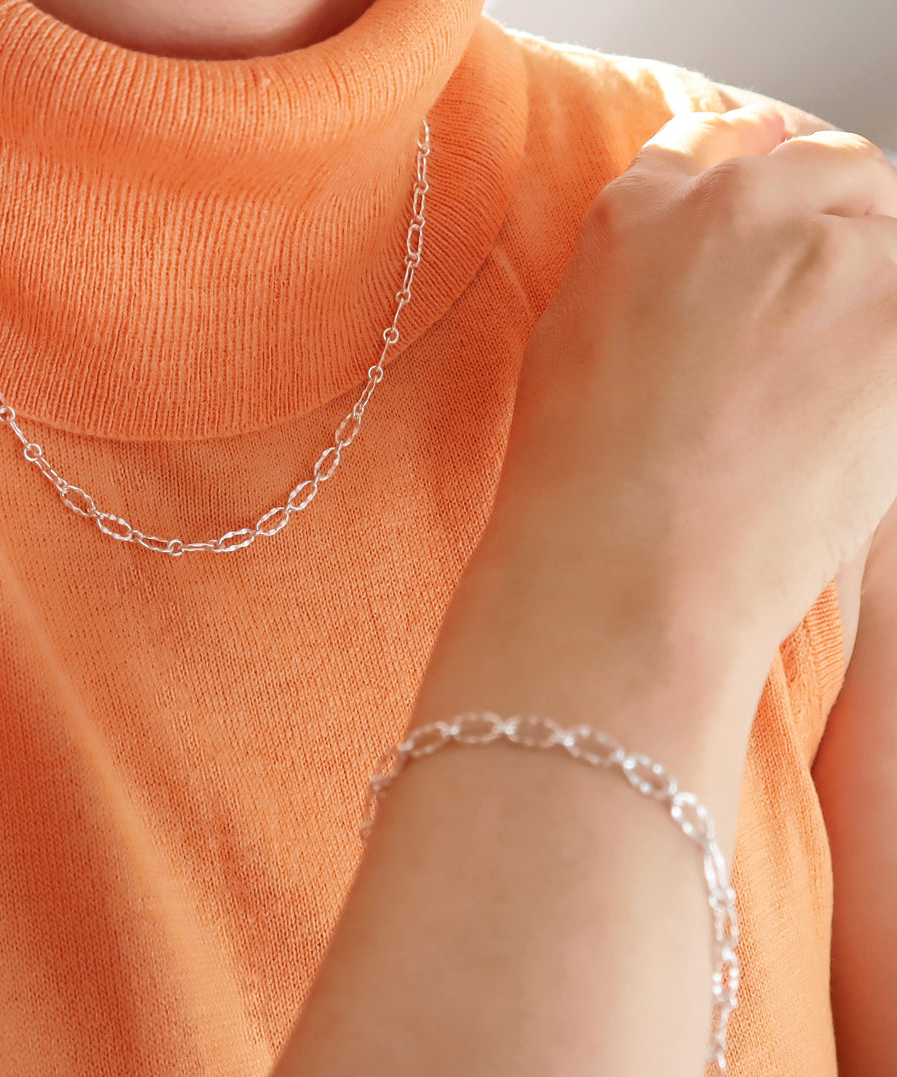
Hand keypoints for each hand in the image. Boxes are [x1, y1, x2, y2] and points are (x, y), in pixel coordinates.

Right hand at [484, 103, 896, 662]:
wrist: (626, 573)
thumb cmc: (580, 491)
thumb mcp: (572, 352)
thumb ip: (642, 276)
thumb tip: (702, 266)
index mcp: (637, 214)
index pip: (719, 143)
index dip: (760, 180)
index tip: (786, 220)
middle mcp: (732, 208)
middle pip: (832, 170)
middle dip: (838, 229)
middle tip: (825, 324)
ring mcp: (824, 253)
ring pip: (894, 238)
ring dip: (874, 300)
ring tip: (823, 401)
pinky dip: (890, 363)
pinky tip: (847, 427)